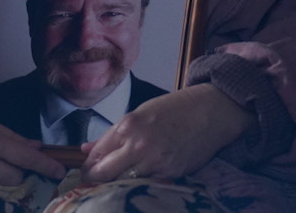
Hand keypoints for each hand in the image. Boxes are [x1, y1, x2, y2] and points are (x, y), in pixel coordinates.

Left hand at [81, 85, 254, 182]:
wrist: (210, 112)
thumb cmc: (172, 110)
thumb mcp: (138, 114)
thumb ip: (111, 135)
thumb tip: (85, 150)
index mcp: (127, 126)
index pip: (97, 155)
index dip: (88, 167)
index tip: (85, 173)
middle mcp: (139, 146)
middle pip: (105, 174)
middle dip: (96, 180)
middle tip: (93, 184)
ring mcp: (156, 162)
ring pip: (125, 183)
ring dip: (117, 185)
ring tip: (114, 184)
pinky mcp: (172, 174)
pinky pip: (147, 185)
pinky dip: (139, 186)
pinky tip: (136, 184)